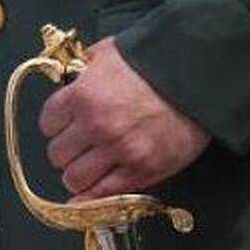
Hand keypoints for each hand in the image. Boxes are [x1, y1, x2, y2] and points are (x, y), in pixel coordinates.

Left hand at [39, 38, 210, 198]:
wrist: (202, 73)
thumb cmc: (157, 60)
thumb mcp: (110, 52)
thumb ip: (83, 70)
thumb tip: (67, 81)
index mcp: (83, 95)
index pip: (48, 123)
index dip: (56, 126)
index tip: (66, 126)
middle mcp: (97, 125)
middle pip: (57, 154)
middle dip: (67, 151)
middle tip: (80, 148)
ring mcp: (119, 149)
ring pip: (74, 178)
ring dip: (79, 175)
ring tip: (90, 168)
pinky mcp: (142, 169)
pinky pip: (103, 194)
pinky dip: (92, 197)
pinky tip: (91, 194)